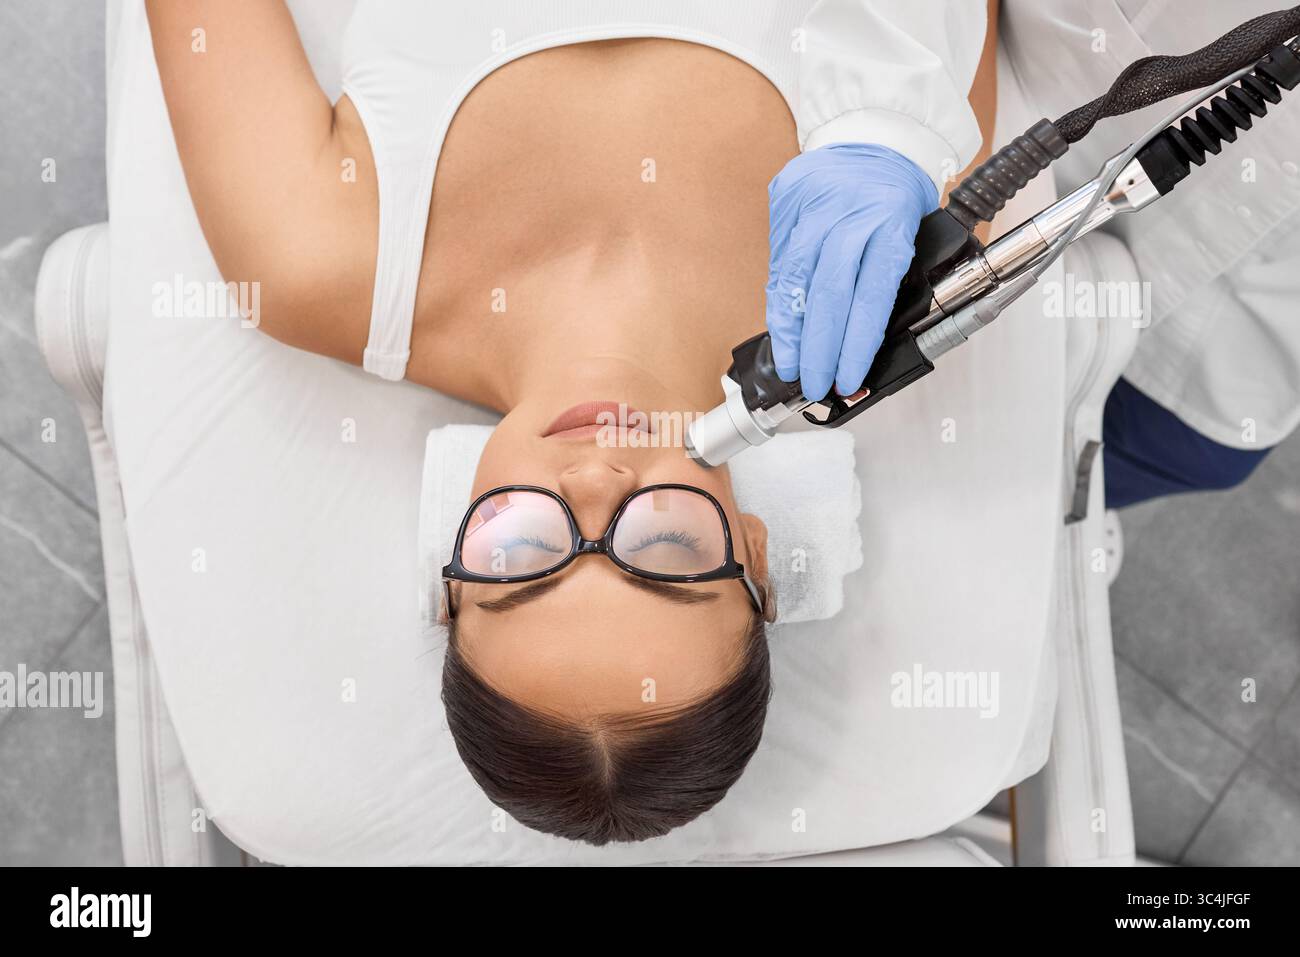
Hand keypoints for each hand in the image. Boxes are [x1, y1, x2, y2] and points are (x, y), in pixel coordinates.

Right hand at [766, 143, 936, 401]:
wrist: (876, 136)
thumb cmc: (897, 193)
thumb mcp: (911, 233)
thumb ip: (885, 279)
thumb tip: (860, 342)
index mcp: (891, 222)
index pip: (869, 297)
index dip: (854, 345)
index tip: (846, 378)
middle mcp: (849, 212)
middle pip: (828, 294)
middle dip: (818, 349)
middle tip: (814, 384)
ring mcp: (813, 203)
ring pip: (794, 281)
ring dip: (791, 332)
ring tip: (791, 365)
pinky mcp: (786, 199)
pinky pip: (779, 262)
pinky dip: (780, 301)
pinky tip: (782, 329)